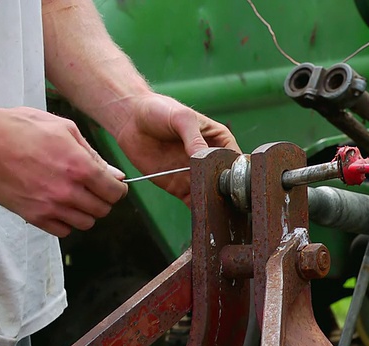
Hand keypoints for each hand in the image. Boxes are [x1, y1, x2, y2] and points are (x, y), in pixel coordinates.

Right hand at [0, 106, 127, 236]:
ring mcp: (50, 206)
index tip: (113, 186)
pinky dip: (66, 222)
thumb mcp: (65, 129)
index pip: (115, 192)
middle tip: (94, 190)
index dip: (118, 189)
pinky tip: (60, 207)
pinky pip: (63, 231)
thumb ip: (93, 155)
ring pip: (85, 223)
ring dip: (86, 212)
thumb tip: (115, 175)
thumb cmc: (22, 128)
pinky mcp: (33, 216)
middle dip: (103, 200)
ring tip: (76, 197)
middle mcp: (68, 190)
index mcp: (80, 166)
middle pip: (103, 210)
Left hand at [115, 94, 240, 205]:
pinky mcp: (178, 186)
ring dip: (213, 200)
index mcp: (219, 140)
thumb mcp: (181, 118)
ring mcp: (193, 174)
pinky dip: (197, 209)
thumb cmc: (159, 110)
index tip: (237, 180)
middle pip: (225, 180)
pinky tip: (200, 212)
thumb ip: (194, 138)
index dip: (238, 170)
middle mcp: (209, 159)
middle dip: (226, 190)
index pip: (236, 159)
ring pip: (210, 193)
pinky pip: (191, 201)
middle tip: (224, 196)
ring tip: (213, 205)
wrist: (130, 120)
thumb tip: (202, 159)